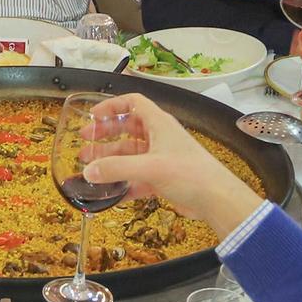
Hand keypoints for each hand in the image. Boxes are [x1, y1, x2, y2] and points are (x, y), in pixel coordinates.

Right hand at [78, 93, 263, 235]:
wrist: (216, 199)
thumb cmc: (189, 173)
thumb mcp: (149, 168)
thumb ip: (116, 168)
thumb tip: (88, 171)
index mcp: (159, 124)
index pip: (133, 103)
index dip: (112, 105)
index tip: (93, 115)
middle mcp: (160, 137)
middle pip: (128, 128)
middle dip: (106, 134)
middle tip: (85, 141)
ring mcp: (162, 158)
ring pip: (131, 154)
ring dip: (111, 160)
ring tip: (90, 169)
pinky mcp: (164, 178)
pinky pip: (138, 176)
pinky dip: (124, 182)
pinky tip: (111, 191)